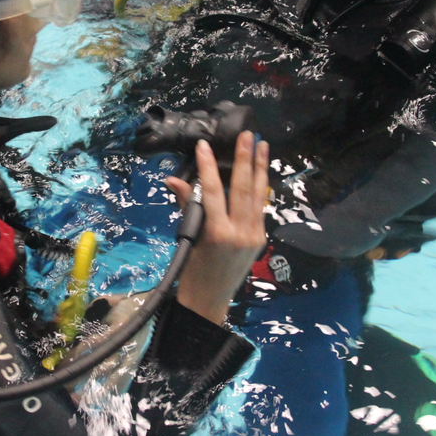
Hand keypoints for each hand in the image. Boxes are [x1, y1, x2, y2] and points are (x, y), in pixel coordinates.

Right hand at [165, 131, 268, 324]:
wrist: (209, 300)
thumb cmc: (192, 272)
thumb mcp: (188, 239)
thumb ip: (187, 206)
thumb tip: (174, 180)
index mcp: (217, 233)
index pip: (212, 191)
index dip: (208, 166)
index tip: (204, 146)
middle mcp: (240, 232)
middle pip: (243, 188)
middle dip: (245, 159)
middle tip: (247, 135)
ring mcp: (253, 236)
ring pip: (258, 196)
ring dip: (260, 168)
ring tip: (261, 145)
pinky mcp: (260, 238)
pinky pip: (260, 208)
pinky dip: (261, 188)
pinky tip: (261, 172)